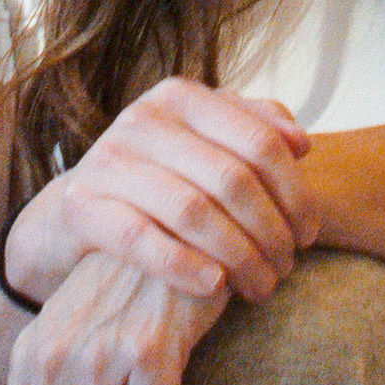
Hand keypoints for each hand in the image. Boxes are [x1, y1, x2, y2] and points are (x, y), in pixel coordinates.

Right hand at [6, 74, 306, 320]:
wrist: (74, 212)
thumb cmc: (159, 179)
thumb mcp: (203, 145)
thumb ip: (253, 131)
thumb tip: (301, 143)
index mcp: (181, 97)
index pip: (258, 142)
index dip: (294, 191)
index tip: (309, 234)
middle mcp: (143, 119)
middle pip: (231, 179)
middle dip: (270, 230)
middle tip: (288, 267)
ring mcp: (108, 159)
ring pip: (192, 210)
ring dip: (237, 255)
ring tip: (261, 286)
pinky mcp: (80, 204)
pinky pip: (140, 238)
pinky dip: (183, 264)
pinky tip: (215, 286)